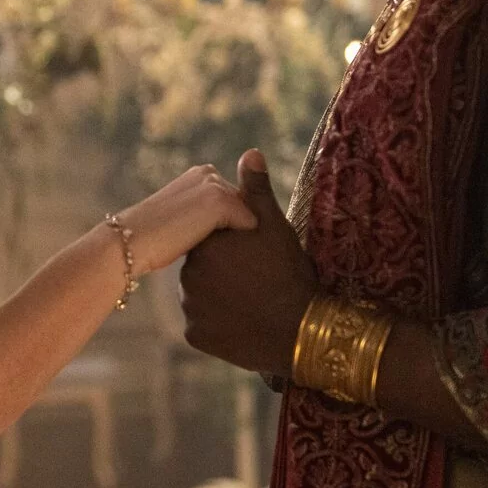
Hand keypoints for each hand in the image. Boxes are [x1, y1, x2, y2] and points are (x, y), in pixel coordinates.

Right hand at [112, 165, 257, 277]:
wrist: (133, 243)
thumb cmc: (155, 240)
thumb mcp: (185, 219)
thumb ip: (205, 215)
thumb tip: (225, 230)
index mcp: (201, 175)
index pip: (234, 200)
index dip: (234, 226)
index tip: (236, 246)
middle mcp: (209, 174)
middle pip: (244, 206)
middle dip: (244, 228)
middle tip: (244, 253)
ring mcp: (215, 186)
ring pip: (248, 216)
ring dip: (246, 237)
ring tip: (244, 258)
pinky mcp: (220, 202)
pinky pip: (249, 224)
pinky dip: (245, 242)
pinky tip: (236, 258)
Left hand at [180, 150, 319, 375]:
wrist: (299, 329)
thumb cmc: (289, 272)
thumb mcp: (275, 225)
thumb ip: (256, 191)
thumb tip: (250, 152)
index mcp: (204, 242)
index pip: (212, 239)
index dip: (236, 246)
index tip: (256, 256)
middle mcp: (188, 273)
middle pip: (204, 268)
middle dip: (225, 271)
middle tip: (257, 280)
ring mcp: (189, 307)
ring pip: (202, 296)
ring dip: (220, 297)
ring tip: (252, 301)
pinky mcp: (194, 335)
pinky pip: (203, 325)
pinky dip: (218, 323)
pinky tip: (243, 322)